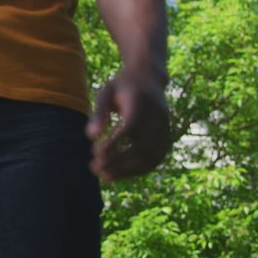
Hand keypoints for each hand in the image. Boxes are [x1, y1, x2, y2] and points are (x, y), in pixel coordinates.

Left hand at [86, 68, 170, 182]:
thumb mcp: (106, 92)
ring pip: (150, 157)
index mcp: (142, 102)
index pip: (131, 127)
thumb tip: (90, 136)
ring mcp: (166, 129)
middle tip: (94, 169)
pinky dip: (137, 170)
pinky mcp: (167, 138)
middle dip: (118, 162)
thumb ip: (99, 113)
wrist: (149, 79)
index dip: (114, 143)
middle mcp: (158, 117)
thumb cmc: (122, 87)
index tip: (95, 152)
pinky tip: (119, 175)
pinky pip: (155, 159)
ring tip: (104, 177)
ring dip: (127, 171)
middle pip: (142, 146)